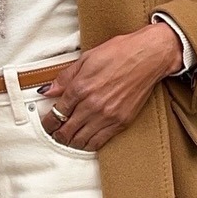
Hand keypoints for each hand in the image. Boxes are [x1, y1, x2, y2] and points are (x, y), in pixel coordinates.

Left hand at [38, 24, 182, 150]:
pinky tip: (84, 141)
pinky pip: (99, 141)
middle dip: (57, 134)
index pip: (57, 113)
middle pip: (66, 130)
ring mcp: (107, 116)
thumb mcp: (86, 59)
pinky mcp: (121, 122)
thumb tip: (48, 90)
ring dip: (71, 142)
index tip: (47, 123)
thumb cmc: (120, 52)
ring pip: (81, 140)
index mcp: (80, 87)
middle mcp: (92, 105)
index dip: (48, 121)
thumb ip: (65, 77)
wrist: (148, 57)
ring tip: (67, 139)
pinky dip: (88, 144)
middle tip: (54, 134)